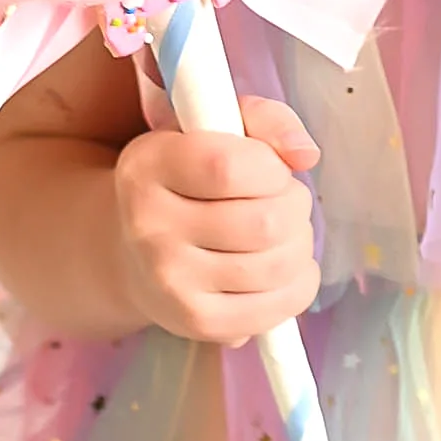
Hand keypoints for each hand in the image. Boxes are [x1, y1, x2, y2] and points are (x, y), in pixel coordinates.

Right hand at [112, 97, 319, 345]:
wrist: (133, 250)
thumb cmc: (188, 180)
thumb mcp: (212, 127)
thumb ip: (265, 119)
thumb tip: (306, 154)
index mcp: (147, 166)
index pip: (228, 167)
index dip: (270, 166)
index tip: (269, 167)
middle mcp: (149, 228)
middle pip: (264, 223)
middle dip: (294, 206)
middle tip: (284, 200)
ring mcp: (170, 282)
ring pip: (277, 265)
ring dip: (301, 243)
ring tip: (285, 232)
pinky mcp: (196, 322)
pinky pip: (277, 306)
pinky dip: (300, 284)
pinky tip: (286, 268)